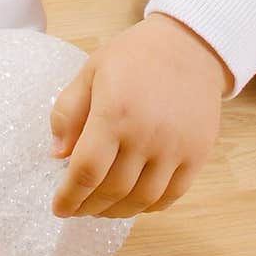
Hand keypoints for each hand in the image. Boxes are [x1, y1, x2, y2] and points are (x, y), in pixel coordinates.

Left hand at [49, 14, 230, 219]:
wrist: (190, 44)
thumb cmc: (135, 55)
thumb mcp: (91, 71)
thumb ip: (68, 111)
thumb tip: (58, 155)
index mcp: (115, 111)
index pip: (86, 171)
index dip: (69, 197)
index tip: (59, 208)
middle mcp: (146, 134)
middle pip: (113, 190)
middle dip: (89, 207)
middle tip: (77, 208)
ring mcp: (176, 146)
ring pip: (142, 199)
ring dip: (117, 211)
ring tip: (102, 207)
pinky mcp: (198, 153)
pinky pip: (172, 195)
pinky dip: (149, 205)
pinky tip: (134, 200)